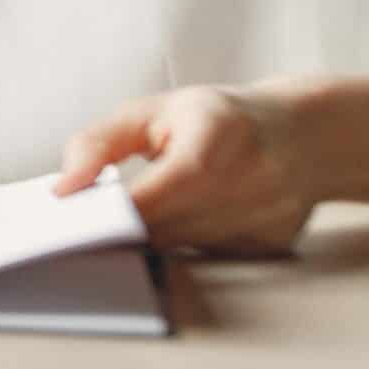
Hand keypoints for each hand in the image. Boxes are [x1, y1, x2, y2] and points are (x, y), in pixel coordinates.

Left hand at [54, 83, 318, 255]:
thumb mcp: (152, 112)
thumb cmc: (218, 118)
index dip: (104, 216)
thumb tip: (62, 189)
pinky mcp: (270, 247)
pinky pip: (206, 257)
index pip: (147, 198)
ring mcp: (264, 221)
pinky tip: (188, 218)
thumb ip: (98, 144)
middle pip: (159, 231)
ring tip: (137, 212)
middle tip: (86, 223)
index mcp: (216, 141)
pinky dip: (184, 243)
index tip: (68, 223)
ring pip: (178, 249)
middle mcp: (248, 185)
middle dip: (117, 230)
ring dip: (149, 238)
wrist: (306, 136)